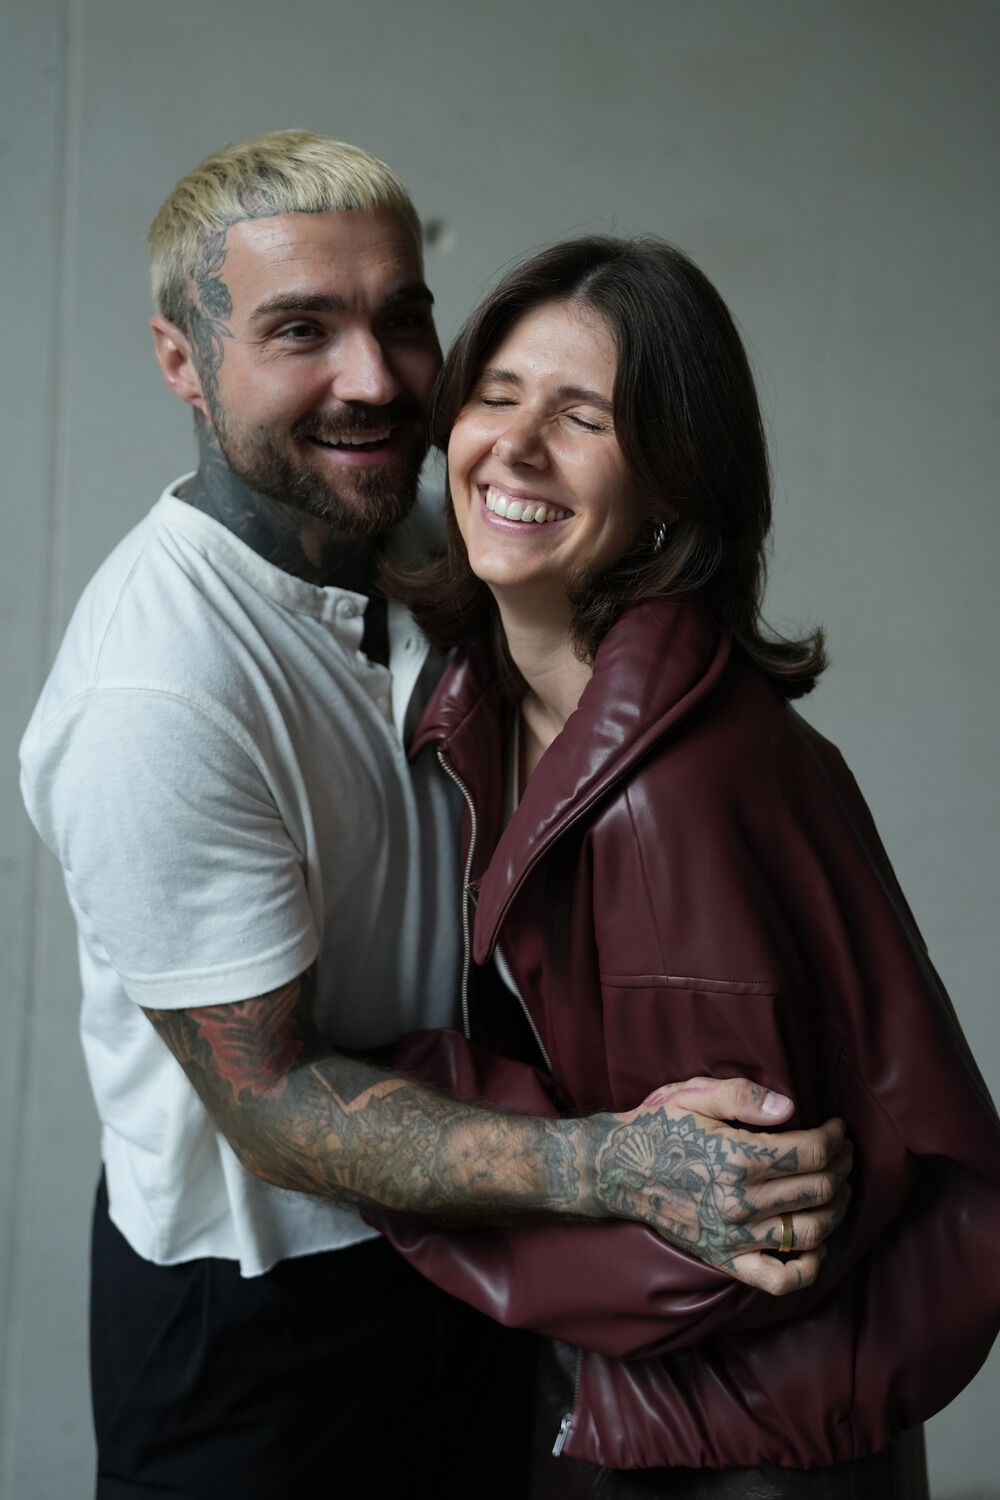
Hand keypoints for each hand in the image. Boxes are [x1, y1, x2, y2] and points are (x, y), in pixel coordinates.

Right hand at [591, 1076, 851, 1294]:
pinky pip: (779, 1279)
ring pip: (809, 1231)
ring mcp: (734, 1236)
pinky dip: (808, 1267)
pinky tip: (816, 1245)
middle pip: (819, 1190)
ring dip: (836, 1211)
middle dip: (842, 1168)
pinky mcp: (725, 1259)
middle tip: (844, 1154)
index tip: (839, 1129)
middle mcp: (740, 1201)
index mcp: (737, 1157)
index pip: (812, 1153)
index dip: (835, 1140)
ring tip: (838, 1190)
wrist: (617, 1170)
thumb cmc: (658, 1126)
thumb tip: (790, 1107)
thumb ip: (742, 1096)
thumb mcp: (693, 1095)